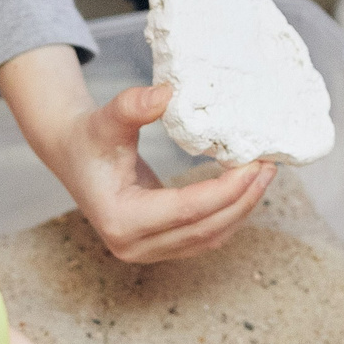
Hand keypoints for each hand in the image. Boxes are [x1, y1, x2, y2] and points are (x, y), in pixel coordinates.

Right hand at [0, 46, 274, 261]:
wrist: (74, 155)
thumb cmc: (90, 137)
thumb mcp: (107, 118)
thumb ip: (133, 106)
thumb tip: (168, 93)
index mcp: (121, 220)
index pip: (186, 211)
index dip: (226, 190)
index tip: (254, 163)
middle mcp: (134, 245)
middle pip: (204, 229)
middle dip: (243, 200)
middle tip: (269, 166)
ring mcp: (148, 250)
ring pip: (209, 238)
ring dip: (242, 208)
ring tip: (265, 173)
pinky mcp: (161, 245)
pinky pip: (205, 236)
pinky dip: (230, 214)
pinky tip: (246, 186)